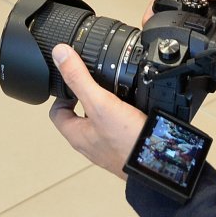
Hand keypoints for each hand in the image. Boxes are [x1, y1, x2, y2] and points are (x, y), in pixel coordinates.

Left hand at [48, 45, 151, 181]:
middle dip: (85, 99)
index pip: (57, 112)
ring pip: (101, 122)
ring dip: (106, 107)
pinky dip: (125, 115)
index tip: (71, 80)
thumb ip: (79, 79)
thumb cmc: (127, 143)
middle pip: (79, 117)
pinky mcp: (129, 146)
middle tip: (94, 82)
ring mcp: (111, 146)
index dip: (61, 94)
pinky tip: (136, 107)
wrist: (158, 162)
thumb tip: (60, 55)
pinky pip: (121, 127)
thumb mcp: (99, 103)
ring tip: (115, 91)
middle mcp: (91, 143)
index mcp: (77, 135)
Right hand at [147, 0, 215, 107]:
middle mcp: (200, 10)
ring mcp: (193, 31)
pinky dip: (159, 43)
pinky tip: (159, 49)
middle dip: (152, 3)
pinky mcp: (189, 52)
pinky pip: (169, 43)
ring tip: (151, 33)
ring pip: (164, 20)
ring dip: (152, 22)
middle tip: (150, 17)